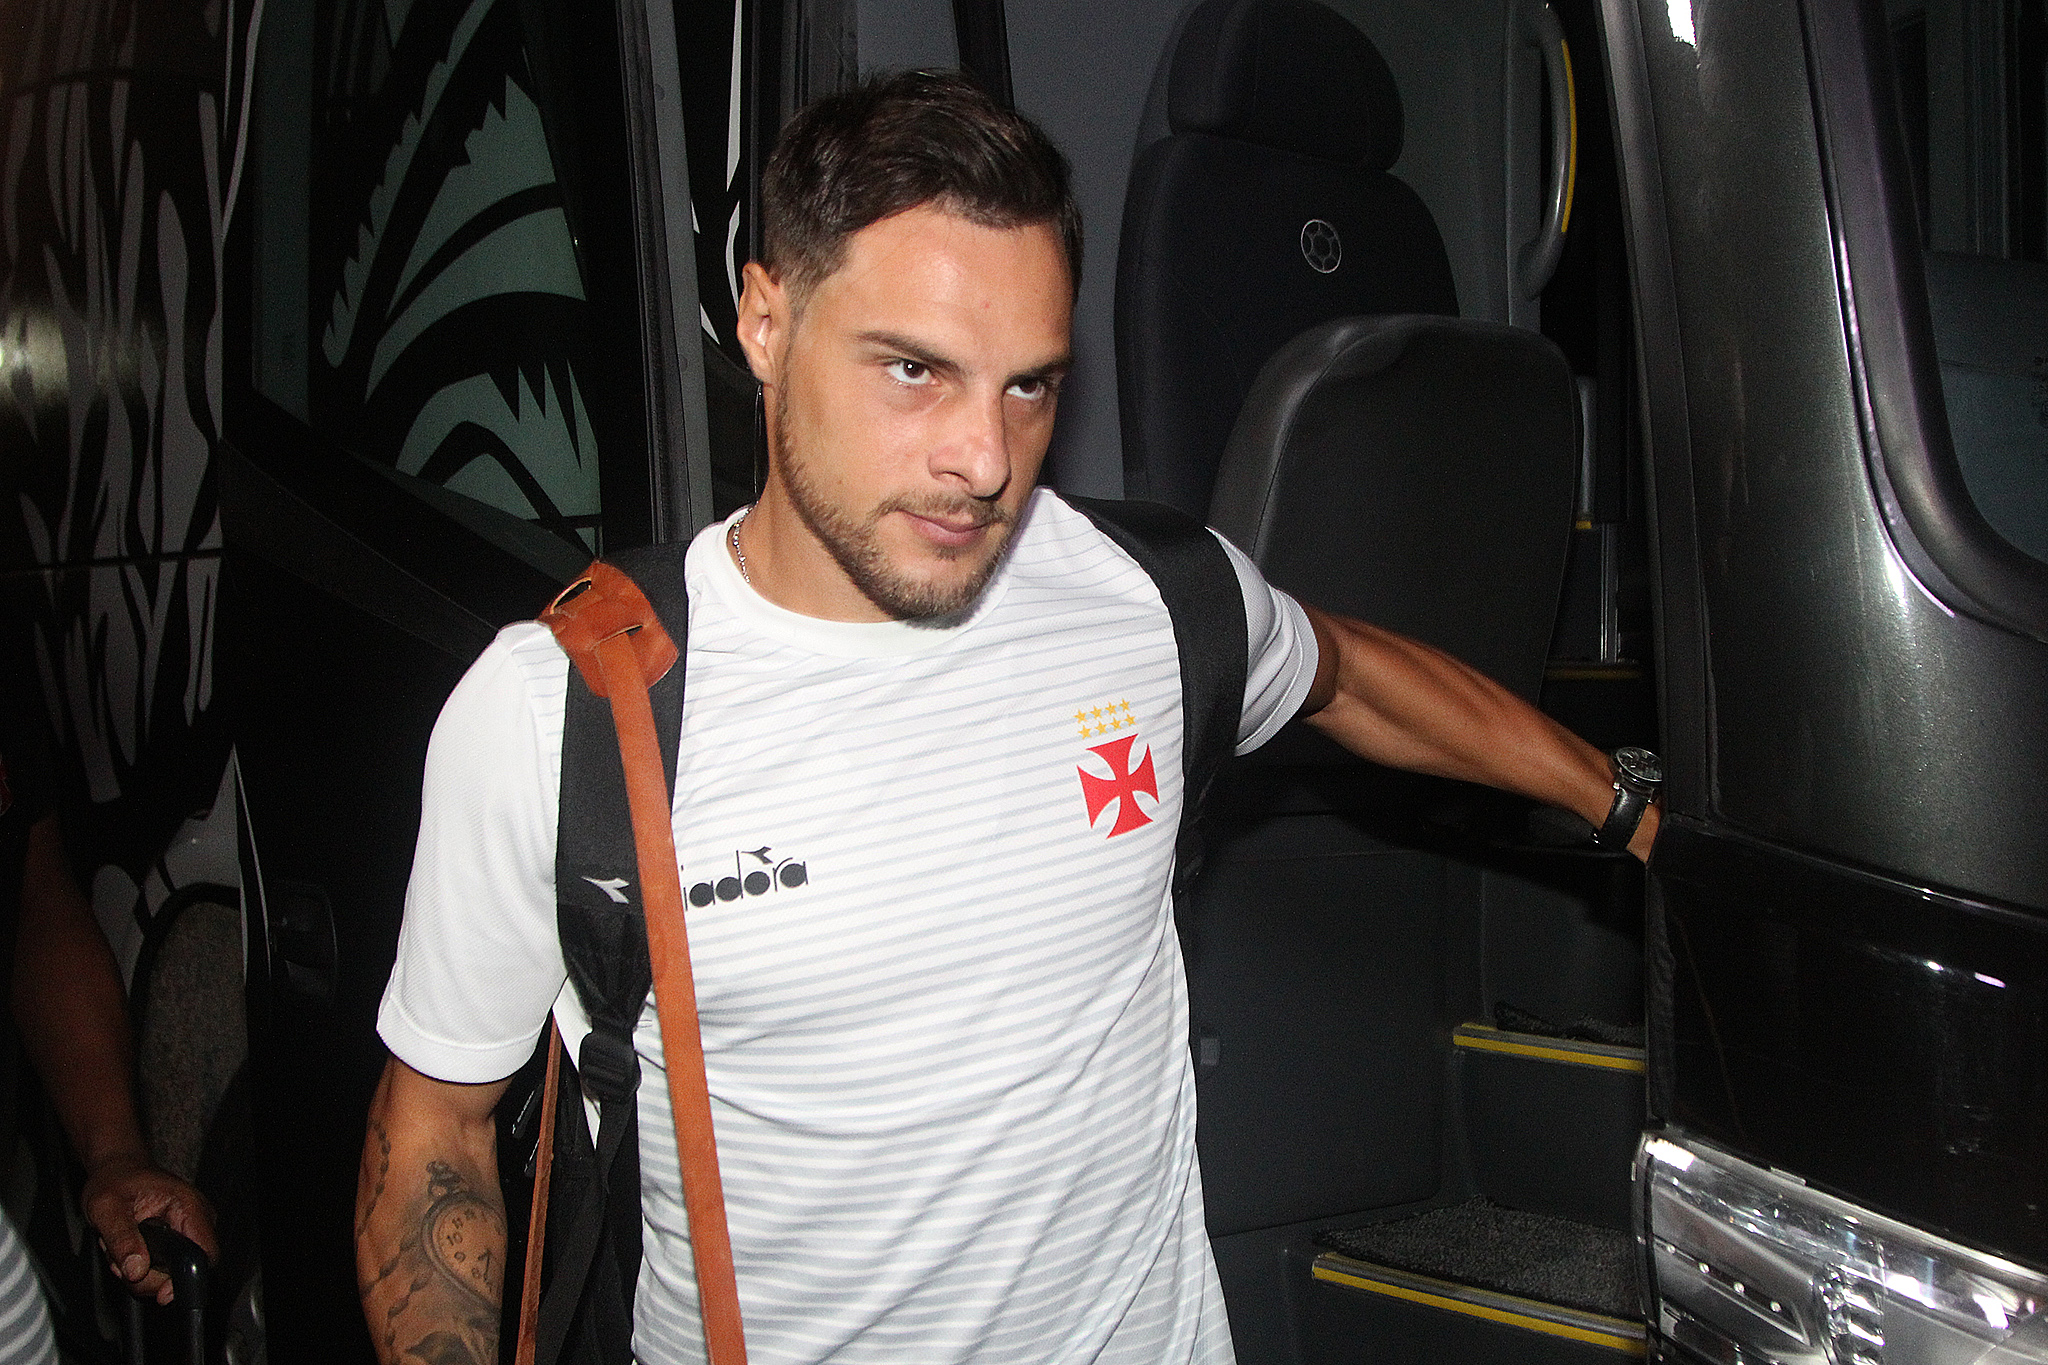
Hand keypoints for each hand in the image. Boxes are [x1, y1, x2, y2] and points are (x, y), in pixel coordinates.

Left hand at [81, 1151, 218, 1304]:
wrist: (117, 1169)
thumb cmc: (115, 1180)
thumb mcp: (107, 1208)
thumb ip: (121, 1239)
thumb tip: (136, 1270)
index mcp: (188, 1207)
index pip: (205, 1254)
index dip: (184, 1279)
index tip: (159, 1292)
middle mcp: (196, 1219)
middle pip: (185, 1269)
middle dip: (148, 1276)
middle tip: (120, 1263)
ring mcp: (188, 1229)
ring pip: (171, 1272)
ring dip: (141, 1272)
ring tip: (120, 1252)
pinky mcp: (178, 1238)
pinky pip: (165, 1266)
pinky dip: (143, 1267)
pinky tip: (129, 1252)